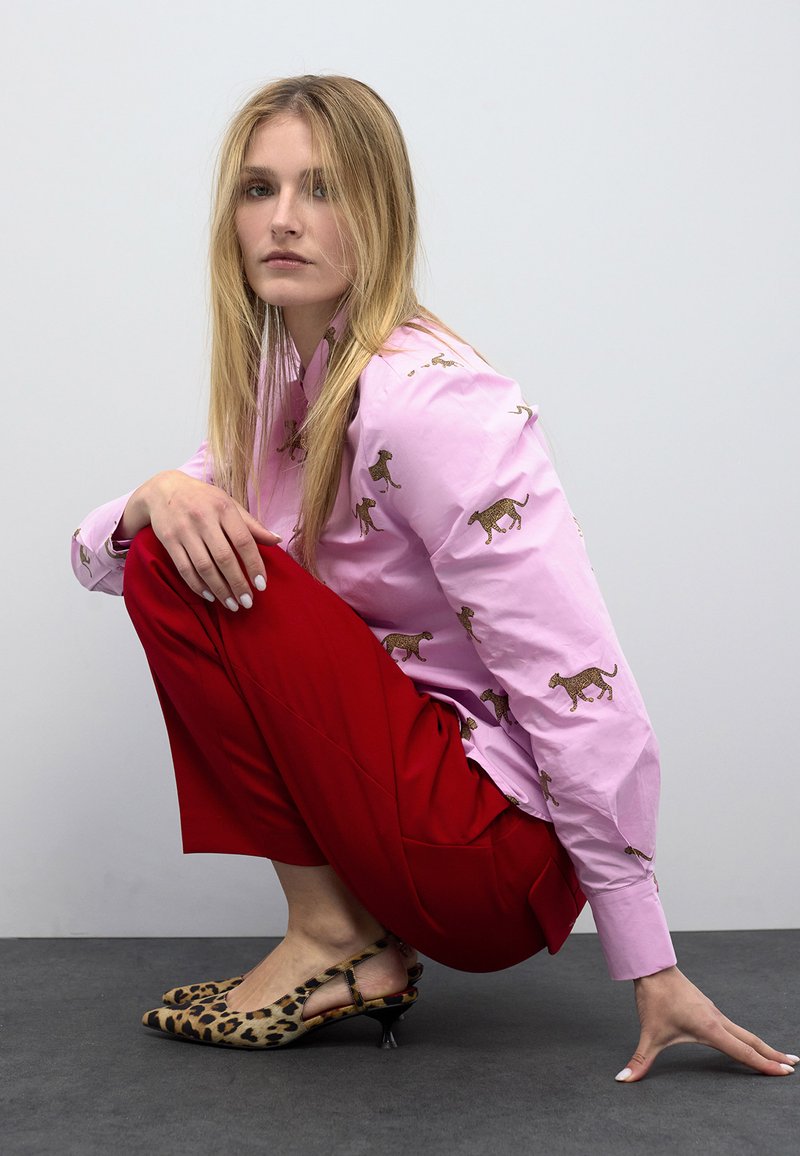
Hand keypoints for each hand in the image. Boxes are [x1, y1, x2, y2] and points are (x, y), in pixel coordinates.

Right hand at [126, 470, 281, 609]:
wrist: (164, 489)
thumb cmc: (204, 499)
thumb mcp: (229, 504)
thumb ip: (252, 525)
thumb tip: (277, 540)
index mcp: (223, 508)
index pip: (243, 541)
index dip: (254, 565)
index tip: (262, 585)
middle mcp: (203, 518)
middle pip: (224, 558)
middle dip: (238, 583)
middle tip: (247, 602)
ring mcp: (184, 530)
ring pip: (204, 567)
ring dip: (220, 589)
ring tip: (232, 604)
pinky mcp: (168, 540)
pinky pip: (184, 568)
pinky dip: (197, 585)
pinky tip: (210, 596)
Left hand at [615, 965, 797, 1081]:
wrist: (652, 967)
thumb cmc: (654, 999)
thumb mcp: (648, 1035)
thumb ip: (639, 1061)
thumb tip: (622, 1080)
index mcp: (710, 1029)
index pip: (743, 1052)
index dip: (764, 1064)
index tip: (785, 1072)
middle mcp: (717, 1020)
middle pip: (751, 1041)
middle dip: (773, 1055)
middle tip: (794, 1065)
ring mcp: (714, 1012)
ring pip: (743, 1032)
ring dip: (761, 1045)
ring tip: (778, 1056)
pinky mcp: (708, 1008)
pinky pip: (733, 1026)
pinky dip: (747, 1037)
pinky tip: (747, 1042)